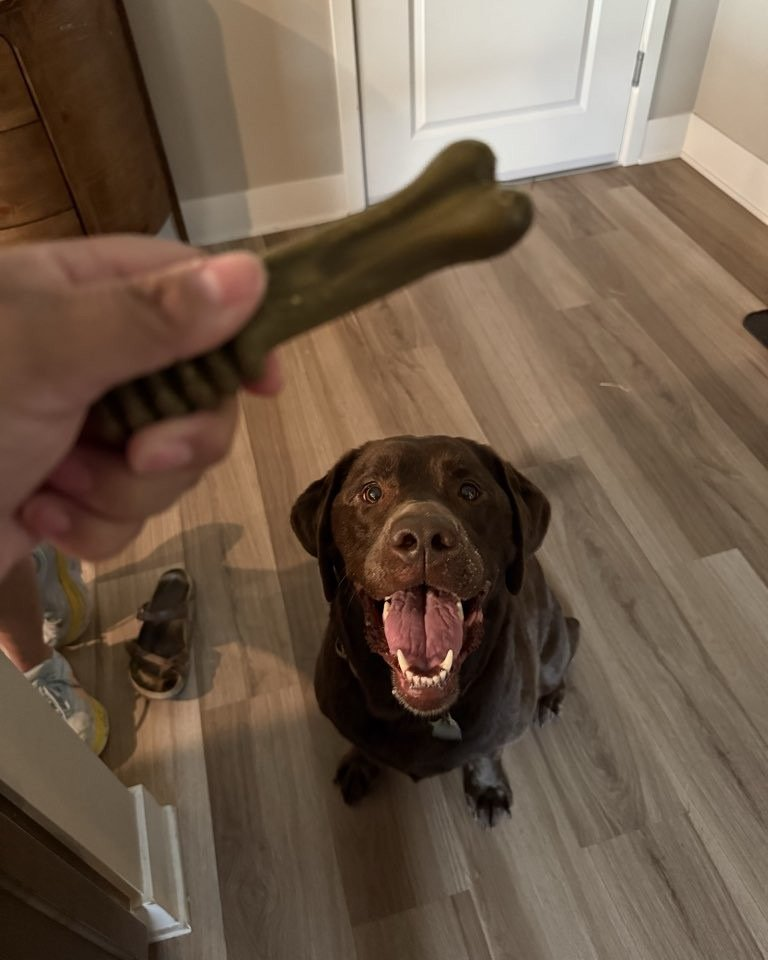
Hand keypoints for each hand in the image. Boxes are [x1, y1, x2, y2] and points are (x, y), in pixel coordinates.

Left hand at [0, 235, 280, 578]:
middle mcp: (93, 356)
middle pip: (197, 393)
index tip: (263, 383)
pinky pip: (130, 514)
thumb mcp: (44, 353)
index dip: (237, 333)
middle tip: (137, 455)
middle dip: (174, 440)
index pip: (192, 289)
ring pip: (170, 464)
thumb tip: (255, 274)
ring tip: (56, 488)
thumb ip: (148, 318)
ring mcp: (87, 427)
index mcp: (80, 293)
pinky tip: (40, 518)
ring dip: (119, 493)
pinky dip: (90, 528)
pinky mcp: (76, 493)